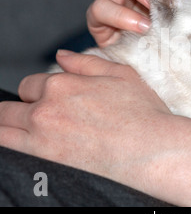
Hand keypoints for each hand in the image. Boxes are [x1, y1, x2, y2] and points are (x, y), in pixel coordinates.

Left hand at [0, 51, 190, 205]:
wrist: (151, 147)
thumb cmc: (142, 110)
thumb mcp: (121, 75)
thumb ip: (86, 63)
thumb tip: (62, 55)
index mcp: (63, 84)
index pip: (31, 84)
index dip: (39, 91)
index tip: (49, 100)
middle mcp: (47, 107)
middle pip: (12, 106)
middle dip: (20, 108)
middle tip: (38, 117)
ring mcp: (41, 134)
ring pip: (2, 127)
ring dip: (8, 125)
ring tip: (22, 130)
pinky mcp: (44, 158)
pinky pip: (7, 147)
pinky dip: (9, 142)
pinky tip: (20, 142)